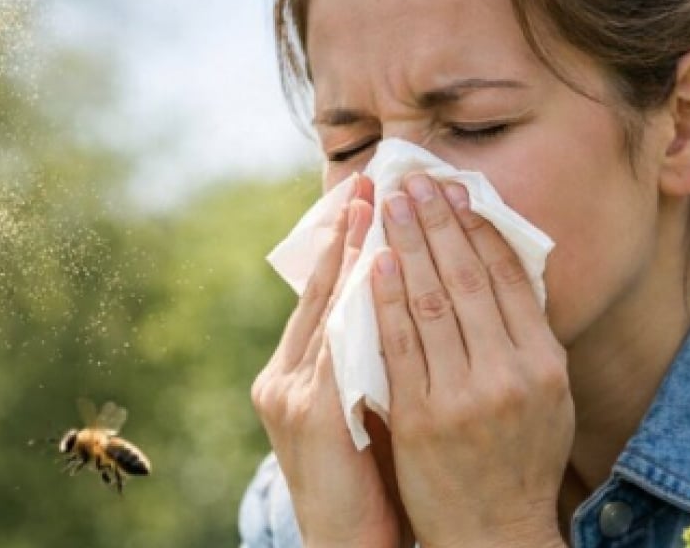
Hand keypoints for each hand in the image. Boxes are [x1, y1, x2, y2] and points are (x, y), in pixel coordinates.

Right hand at [251, 174, 403, 547]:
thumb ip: (372, 362)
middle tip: (373, 180)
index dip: (343, 244)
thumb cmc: (367, 483)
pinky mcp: (309, 415)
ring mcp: (291, 395)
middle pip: (317, 291)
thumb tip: (406, 304)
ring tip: (375, 205)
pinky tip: (378, 267)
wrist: (349, 547)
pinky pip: (336, 344)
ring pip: (325, 308)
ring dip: (352, 253)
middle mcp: (283, 377)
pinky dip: (356, 302)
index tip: (366, 195)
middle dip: (345, 232)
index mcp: (293, 375)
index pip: (323, 296)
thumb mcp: (363, 412)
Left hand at [370, 174, 573, 547]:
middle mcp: (510, 374)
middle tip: (415, 180)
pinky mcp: (419, 417)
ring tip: (390, 206)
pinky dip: (383, 299)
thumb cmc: (518, 457)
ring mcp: (463, 396)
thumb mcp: (546, 397)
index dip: (481, 228)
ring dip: (407, 247)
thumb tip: (503, 266)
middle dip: (438, 223)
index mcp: (545, 363)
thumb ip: (526, 336)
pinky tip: (372, 264)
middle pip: (468, 279)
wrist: (492, 531)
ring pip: (430, 303)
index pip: (510, 278)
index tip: (458, 190)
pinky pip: (397, 345)